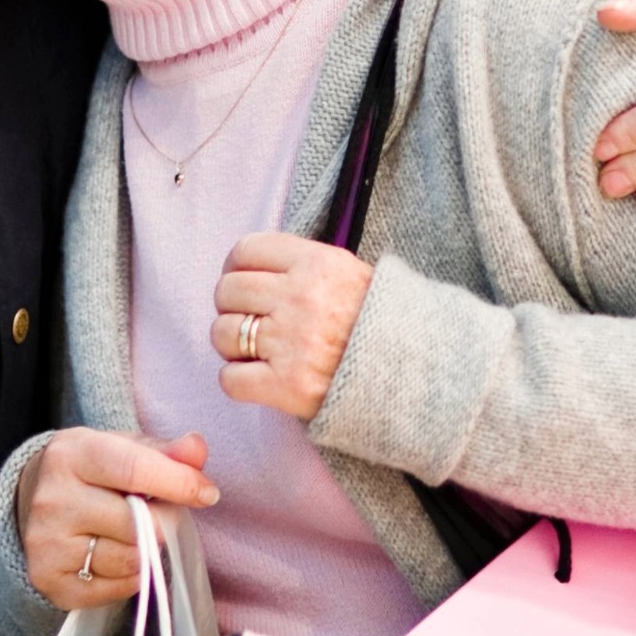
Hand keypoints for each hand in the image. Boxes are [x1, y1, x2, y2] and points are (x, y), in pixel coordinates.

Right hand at [16, 428, 217, 611]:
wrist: (33, 499)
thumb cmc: (92, 471)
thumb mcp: (123, 448)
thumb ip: (165, 451)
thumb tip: (197, 449)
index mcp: (71, 454)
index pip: (135, 470)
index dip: (180, 484)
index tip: (207, 494)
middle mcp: (52, 499)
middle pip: (136, 523)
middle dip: (161, 521)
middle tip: (157, 515)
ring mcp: (46, 543)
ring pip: (128, 560)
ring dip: (144, 552)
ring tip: (130, 534)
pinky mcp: (48, 580)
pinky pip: (113, 590)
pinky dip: (127, 579)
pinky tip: (113, 556)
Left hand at [212, 231, 373, 420]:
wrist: (414, 374)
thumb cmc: (377, 323)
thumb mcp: (349, 273)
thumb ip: (301, 265)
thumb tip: (248, 265)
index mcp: (317, 263)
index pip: (245, 250)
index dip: (235, 268)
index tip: (243, 283)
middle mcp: (301, 298)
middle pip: (227, 290)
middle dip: (232, 307)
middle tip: (252, 321)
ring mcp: (292, 342)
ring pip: (221, 333)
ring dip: (232, 345)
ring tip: (258, 352)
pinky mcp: (287, 385)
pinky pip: (230, 379)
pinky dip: (239, 382)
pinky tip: (260, 378)